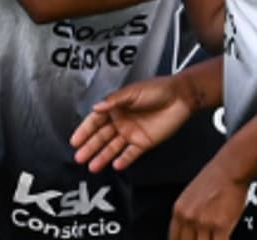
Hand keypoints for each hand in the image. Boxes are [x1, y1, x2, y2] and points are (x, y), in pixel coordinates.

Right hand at [71, 75, 193, 172]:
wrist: (180, 97)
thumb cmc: (157, 89)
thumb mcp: (132, 92)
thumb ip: (113, 101)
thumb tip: (96, 107)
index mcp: (115, 107)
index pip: (96, 121)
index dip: (85, 131)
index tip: (75, 140)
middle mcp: (121, 121)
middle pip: (101, 137)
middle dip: (90, 147)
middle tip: (79, 157)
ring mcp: (132, 133)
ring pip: (113, 147)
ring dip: (102, 156)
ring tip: (92, 166)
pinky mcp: (144, 142)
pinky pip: (131, 154)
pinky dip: (124, 160)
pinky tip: (115, 165)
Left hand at [170, 161, 249, 239]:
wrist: (230, 169)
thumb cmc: (214, 179)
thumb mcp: (189, 197)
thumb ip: (186, 215)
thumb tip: (188, 232)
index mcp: (178, 211)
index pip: (173, 238)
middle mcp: (188, 218)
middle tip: (202, 238)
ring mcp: (204, 222)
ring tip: (213, 237)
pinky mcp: (221, 225)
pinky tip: (223, 238)